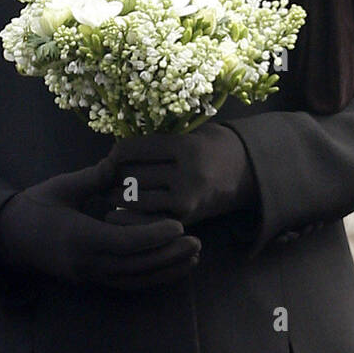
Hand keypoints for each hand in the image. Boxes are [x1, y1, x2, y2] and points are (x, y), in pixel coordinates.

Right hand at [0, 160, 200, 290]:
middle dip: (168, 256)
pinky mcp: (92, 280)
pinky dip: (152, 278)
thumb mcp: (60, 187)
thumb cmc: (34, 207)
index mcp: (78, 238)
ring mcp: (89, 275)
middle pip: (135, 266)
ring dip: (166, 270)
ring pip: (135, 279)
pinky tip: (172, 269)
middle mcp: (86, 263)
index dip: (153, 236)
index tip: (178, 225)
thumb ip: (90, 178)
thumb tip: (116, 163)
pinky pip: (127, 284)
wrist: (9, 239)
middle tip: (198, 242)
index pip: (123, 243)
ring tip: (194, 257)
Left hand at [100, 123, 256, 228]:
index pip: (134, 149)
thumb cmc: (212, 146)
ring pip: (136, 198)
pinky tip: (124, 210)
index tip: (112, 155)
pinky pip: (149, 217)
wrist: (247, 171)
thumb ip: (158, 143)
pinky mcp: (187, 218)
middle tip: (106, 176)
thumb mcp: (189, 134)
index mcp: (185, 146)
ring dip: (119, 196)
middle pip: (132, 174)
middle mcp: (186, 173)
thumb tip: (116, 153)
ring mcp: (187, 199)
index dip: (116, 152)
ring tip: (112, 192)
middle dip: (114, 175)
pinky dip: (133, 215)